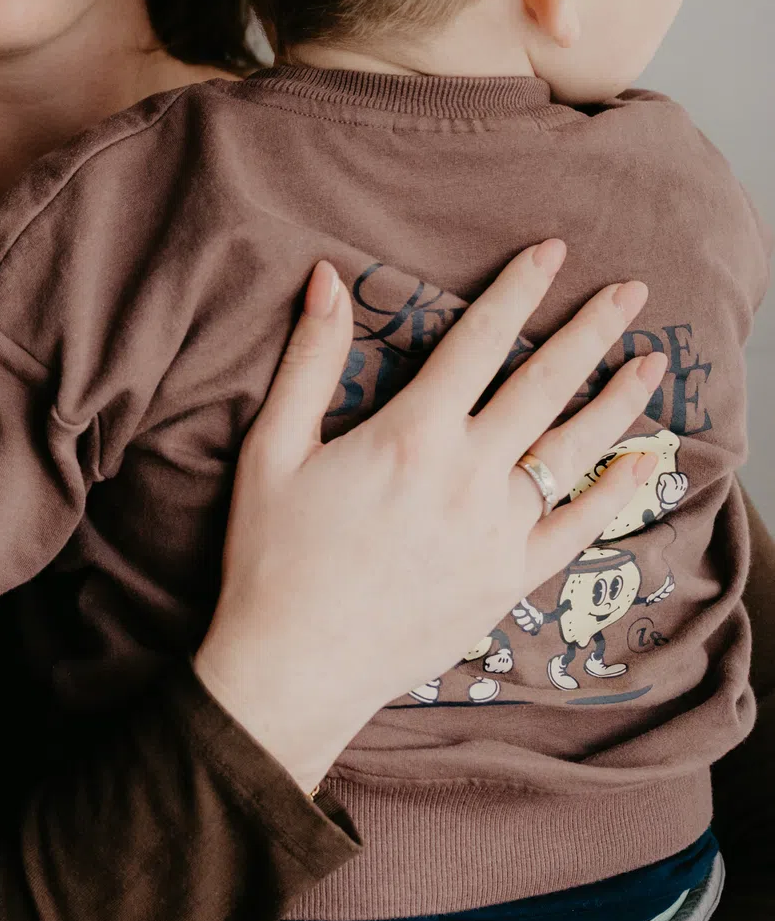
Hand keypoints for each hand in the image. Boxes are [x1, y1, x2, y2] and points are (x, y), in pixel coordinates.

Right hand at [195, 243, 664, 790]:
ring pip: (574, 451)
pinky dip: (615, 492)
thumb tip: (323, 278)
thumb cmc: (271, 556)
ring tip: (650, 362)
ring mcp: (497, 532)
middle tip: (630, 291)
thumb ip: (307, 360)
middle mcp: (468, 476)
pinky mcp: (508, 580)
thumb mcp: (272, 448)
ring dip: (617, 401)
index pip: (479, 342)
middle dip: (590, 330)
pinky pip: (577, 528)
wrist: (294, 667)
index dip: (518, 291)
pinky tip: (642, 462)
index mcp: (412, 434)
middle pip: (545, 386)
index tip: (552, 253)